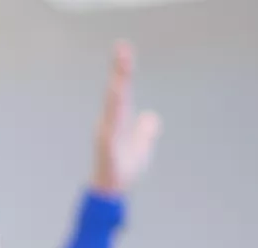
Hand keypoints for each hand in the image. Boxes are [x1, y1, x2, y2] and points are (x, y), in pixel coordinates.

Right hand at [91, 41, 161, 195]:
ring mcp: (107, 135)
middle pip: (117, 92)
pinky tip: (114, 114)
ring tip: (121, 77)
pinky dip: (111, 123)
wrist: (113, 190)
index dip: (123, 69)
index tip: (124, 47)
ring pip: (113, 108)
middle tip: (122, 49)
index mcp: (119, 119)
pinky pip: (109, 133)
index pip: (123, 89)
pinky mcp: (107, 150)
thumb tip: (150, 118)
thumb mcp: (142, 146)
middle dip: (120, 71)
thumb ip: (145, 130)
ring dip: (117, 92)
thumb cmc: (125, 169)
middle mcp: (110, 122)